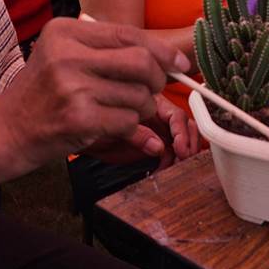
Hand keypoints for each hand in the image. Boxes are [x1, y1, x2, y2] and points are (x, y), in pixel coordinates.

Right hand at [0, 18, 190, 173]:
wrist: (6, 131)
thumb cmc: (42, 94)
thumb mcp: (64, 56)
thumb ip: (109, 51)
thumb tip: (170, 59)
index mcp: (65, 31)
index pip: (128, 33)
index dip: (161, 50)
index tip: (178, 64)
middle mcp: (67, 54)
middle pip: (141, 62)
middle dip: (156, 80)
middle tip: (149, 92)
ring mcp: (72, 86)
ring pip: (139, 96)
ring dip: (139, 109)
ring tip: (116, 111)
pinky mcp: (79, 118)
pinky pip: (128, 121)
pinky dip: (128, 128)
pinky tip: (107, 126)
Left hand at [84, 94, 199, 168]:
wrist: (80, 135)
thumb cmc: (92, 123)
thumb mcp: (112, 129)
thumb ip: (136, 133)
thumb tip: (159, 147)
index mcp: (148, 100)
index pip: (174, 113)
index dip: (181, 130)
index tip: (181, 147)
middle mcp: (156, 112)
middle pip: (184, 123)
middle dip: (188, 141)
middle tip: (184, 157)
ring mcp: (156, 128)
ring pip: (181, 137)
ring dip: (182, 152)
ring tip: (177, 164)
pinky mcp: (153, 144)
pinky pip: (170, 152)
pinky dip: (171, 161)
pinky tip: (164, 168)